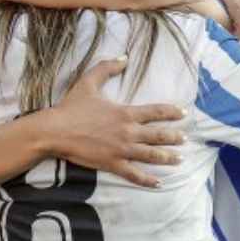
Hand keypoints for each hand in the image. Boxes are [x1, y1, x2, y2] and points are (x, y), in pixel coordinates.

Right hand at [42, 57, 185, 187]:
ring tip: (179, 160)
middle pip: (158, 136)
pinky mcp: (112, 164)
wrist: (55, 130)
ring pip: (151, 156)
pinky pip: (134, 174)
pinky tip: (159, 183)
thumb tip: (124, 57)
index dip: (172, 112)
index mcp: (125, 113)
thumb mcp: (88, 81)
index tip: (184, 113)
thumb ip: (107, 67)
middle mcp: (128, 132)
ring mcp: (121, 150)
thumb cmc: (71, 107)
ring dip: (168, 158)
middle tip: (185, 139)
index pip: (156, 112)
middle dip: (174, 138)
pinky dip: (148, 180)